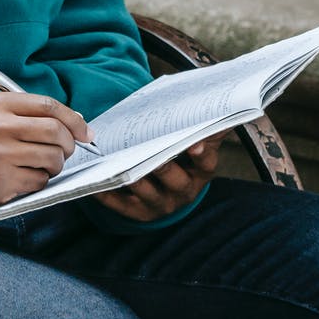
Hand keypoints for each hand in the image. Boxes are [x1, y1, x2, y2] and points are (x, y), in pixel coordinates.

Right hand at [0, 92, 92, 214]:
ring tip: (38, 164)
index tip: (85, 132)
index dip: (73, 119)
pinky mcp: (1, 180)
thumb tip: (75, 120)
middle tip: (64, 151)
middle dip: (68, 144)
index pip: (46, 105)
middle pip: (55, 131)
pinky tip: (22, 177)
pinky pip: (40, 180)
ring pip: (52, 157)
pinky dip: (39, 180)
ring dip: (54, 164)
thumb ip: (25, 113)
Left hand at [92, 133, 221, 222]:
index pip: (205, 164)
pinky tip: (95, 181)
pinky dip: (108, 193)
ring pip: (147, 192)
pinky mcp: (138, 212)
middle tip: (151, 153)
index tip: (195, 142)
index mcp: (199, 172)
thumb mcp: (193, 144)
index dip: (201, 154)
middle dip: (164, 167)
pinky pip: (121, 204)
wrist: (163, 189)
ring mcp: (160, 203)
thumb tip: (223, 106)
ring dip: (134, 179)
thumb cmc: (179, 158)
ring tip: (119, 165)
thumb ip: (205, 128)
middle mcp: (183, 191)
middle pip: (174, 180)